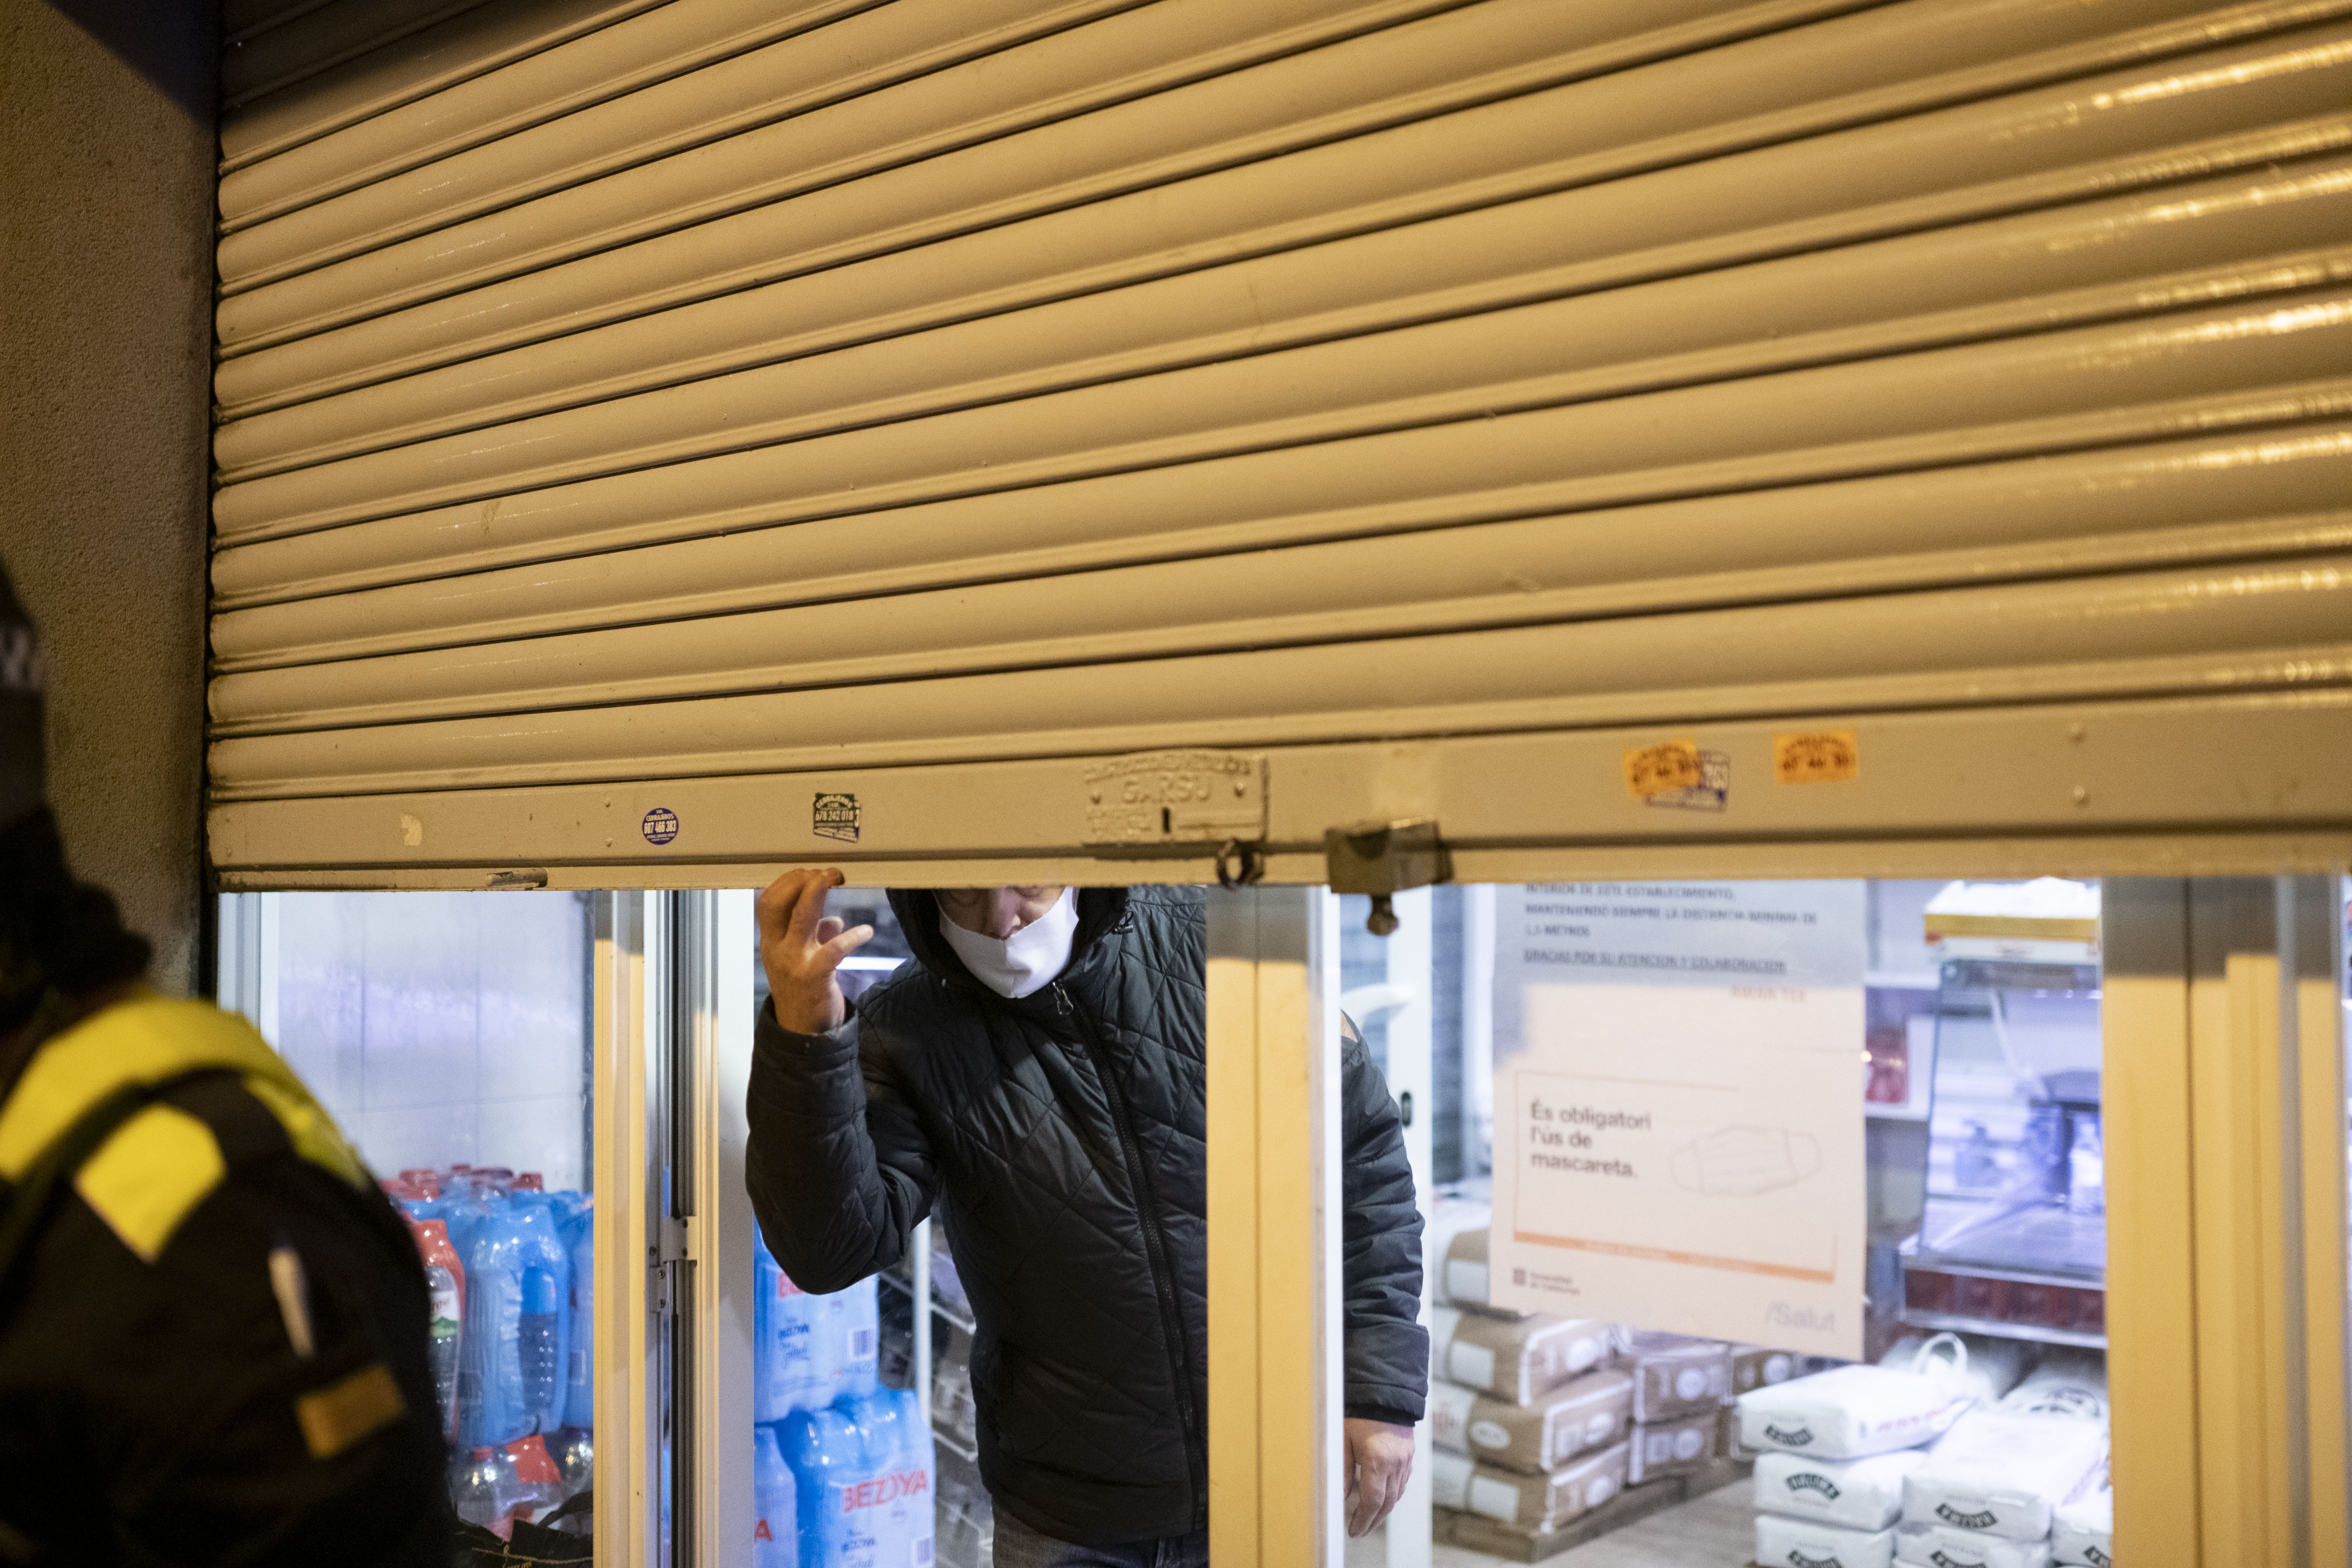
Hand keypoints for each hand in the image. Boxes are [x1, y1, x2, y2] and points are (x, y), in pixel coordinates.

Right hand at [756, 868, 873, 1034]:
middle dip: (800, 881)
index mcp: (771, 942)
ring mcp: (794, 963)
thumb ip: (815, 937)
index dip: (786, 882)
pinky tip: (866, 930)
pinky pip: (833, 949)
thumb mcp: (799, 959)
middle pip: (779, 905)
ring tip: (832, 877)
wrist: (802, 1032)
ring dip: (816, 894)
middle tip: (824, 870)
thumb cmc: (803, 989)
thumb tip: (834, 920)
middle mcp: (777, 949)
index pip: (767, 903)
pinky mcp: (814, 977)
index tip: (807, 870)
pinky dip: (852, 936)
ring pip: (801, 919)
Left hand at [1343, 1417, 1414, 1537]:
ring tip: (1369, 1519)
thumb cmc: (1358, 1411)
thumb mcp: (1343, 1439)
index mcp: (1377, 1460)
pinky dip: (1392, 1493)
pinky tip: (1383, 1497)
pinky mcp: (1409, 1453)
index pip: (1372, 1501)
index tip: (1353, 1531)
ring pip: (1397, 1494)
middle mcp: (1395, 1463)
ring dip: (1383, 1510)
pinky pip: (1403, 1481)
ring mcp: (1405, 1459)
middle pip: (1387, 1503)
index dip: (1363, 1520)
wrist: (1384, 1388)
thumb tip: (1339, 1498)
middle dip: (1373, 1521)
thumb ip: (1341, 1470)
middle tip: (1360, 1531)